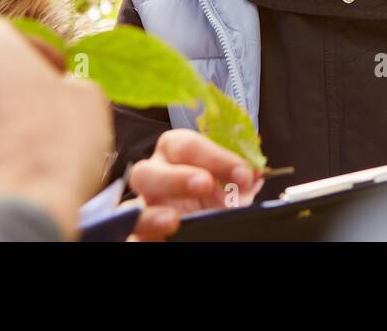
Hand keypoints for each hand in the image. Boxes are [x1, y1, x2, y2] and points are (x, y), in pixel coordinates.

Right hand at [126, 129, 263, 240]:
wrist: (211, 222)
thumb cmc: (218, 195)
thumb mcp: (234, 185)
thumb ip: (241, 178)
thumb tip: (256, 174)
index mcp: (176, 155)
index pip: (185, 145)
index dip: (214, 156)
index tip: (243, 172)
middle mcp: (154, 178)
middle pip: (146, 171)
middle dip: (176, 178)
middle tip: (204, 185)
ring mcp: (144, 208)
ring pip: (131, 207)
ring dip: (152, 214)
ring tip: (174, 220)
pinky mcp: (140, 234)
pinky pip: (131, 238)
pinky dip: (141, 239)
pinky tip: (163, 240)